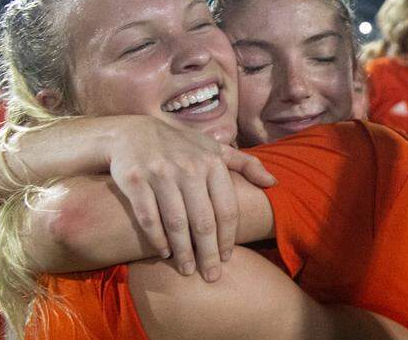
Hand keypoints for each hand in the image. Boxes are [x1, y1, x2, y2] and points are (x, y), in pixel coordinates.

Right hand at [104, 117, 276, 281]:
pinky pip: (148, 217)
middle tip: (210, 276)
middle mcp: (188, 167)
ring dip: (183, 251)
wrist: (133, 132)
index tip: (227, 258)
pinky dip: (156, 239)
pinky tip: (164, 252)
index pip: (227, 208)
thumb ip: (246, 164)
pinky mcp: (135, 179)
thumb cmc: (181, 146)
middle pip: (203, 221)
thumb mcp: (215, 148)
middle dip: (208, 253)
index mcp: (212, 162)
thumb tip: (273, 183)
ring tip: (187, 270)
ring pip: (176, 222)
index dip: (228, 237)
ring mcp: (160, 173)